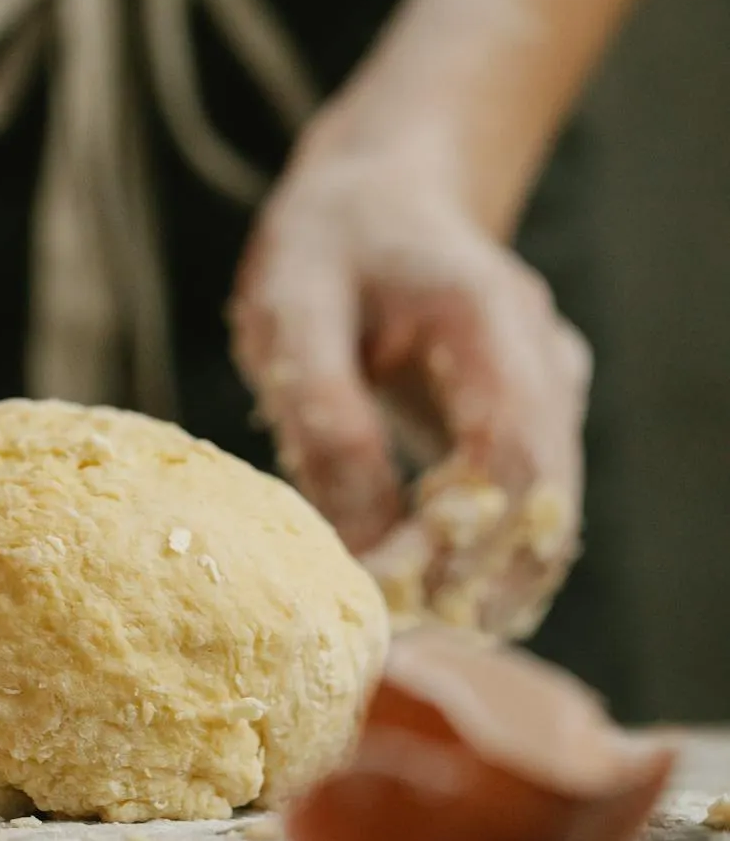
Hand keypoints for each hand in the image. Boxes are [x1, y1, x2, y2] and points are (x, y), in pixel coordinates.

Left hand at [228, 112, 590, 639]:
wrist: (378, 194)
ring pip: (542, 522)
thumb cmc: (327, 245)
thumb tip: (359, 548)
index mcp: (491, 316)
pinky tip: (419, 608)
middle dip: (470, 585)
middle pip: (541, 504)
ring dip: (480, 590)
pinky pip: (519, 514)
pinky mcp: (528, 428)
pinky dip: (477, 567)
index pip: (509, 454)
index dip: (455, 540)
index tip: (383, 594)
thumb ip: (325, 418)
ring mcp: (548, 397)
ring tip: (401, 643)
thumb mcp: (292, 310)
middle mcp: (544, 362)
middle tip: (389, 645)